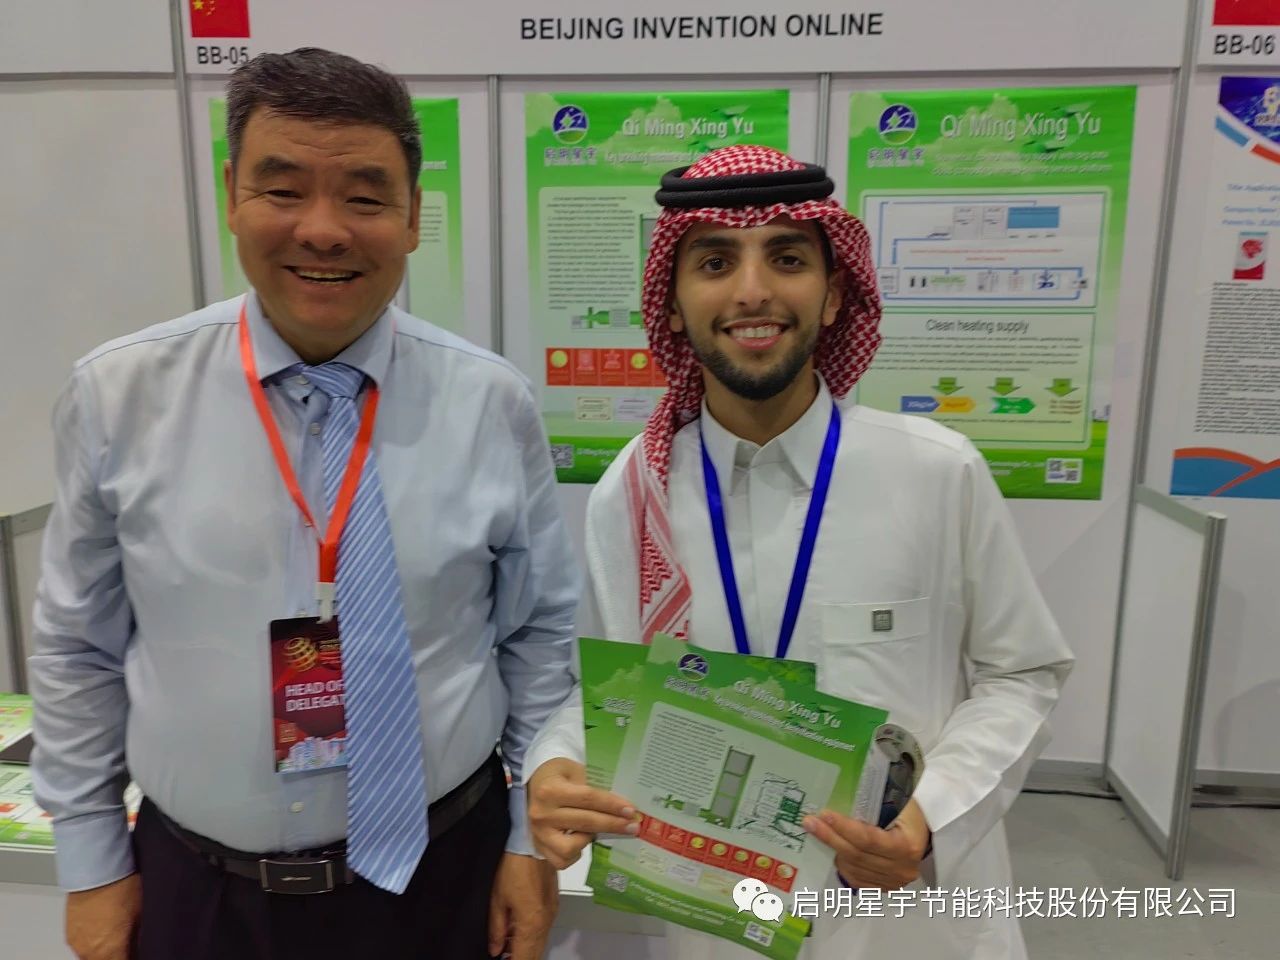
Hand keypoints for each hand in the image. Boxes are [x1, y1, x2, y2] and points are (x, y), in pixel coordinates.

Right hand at [66, 873, 141, 959]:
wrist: (96, 867)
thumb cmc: (121, 885)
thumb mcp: (140, 914)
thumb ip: (137, 939)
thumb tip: (137, 948)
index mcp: (111, 950)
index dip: (130, 958)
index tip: (134, 953)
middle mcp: (91, 952)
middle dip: (116, 956)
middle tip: (125, 945)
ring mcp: (77, 944)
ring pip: (91, 958)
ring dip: (103, 952)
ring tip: (113, 934)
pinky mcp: (68, 934)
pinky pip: (81, 947)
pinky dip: (91, 943)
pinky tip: (100, 928)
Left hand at [487, 853, 557, 959]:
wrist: (534, 843)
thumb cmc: (514, 867)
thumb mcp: (497, 899)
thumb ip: (497, 928)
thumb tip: (495, 949)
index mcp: (531, 924)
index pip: (525, 958)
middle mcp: (545, 922)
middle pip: (536, 955)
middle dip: (520, 958)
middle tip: (505, 955)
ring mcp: (552, 914)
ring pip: (541, 944)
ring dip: (527, 949)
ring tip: (508, 945)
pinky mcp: (554, 905)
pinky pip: (544, 930)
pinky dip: (532, 937)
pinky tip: (518, 932)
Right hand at [526, 758, 637, 869]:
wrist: (535, 784)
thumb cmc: (559, 775)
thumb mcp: (575, 770)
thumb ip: (595, 786)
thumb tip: (623, 806)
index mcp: (551, 790)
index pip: (588, 798)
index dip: (612, 805)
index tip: (631, 811)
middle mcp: (542, 814)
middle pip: (585, 822)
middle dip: (613, 824)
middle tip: (633, 826)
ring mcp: (539, 833)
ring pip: (571, 847)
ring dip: (589, 840)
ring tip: (597, 831)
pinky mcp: (539, 847)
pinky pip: (561, 860)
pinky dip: (575, 854)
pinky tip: (582, 840)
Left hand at [802, 798, 930, 889]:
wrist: (934, 829)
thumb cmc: (915, 810)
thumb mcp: (904, 801)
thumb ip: (878, 803)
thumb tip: (843, 794)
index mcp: (907, 846)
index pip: (868, 839)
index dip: (844, 828)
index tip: (824, 814)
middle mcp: (901, 869)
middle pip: (857, 854)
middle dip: (830, 837)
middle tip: (809, 821)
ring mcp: (894, 882)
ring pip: (854, 868)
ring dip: (834, 850)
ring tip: (818, 832)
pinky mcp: (887, 887)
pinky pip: (857, 879)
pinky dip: (843, 864)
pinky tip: (833, 850)